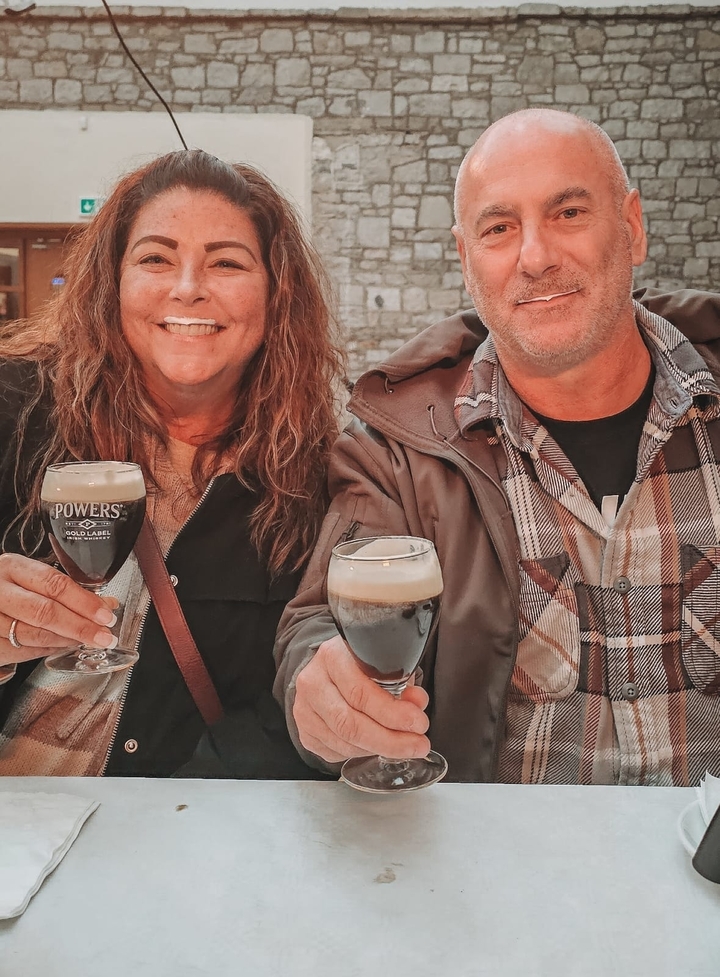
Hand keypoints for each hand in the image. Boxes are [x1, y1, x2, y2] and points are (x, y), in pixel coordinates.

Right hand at [0, 553, 118, 666]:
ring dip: (66, 640)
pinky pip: (22, 653)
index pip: (54, 584)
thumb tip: (105, 605)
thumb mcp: (29, 576)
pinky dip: (47, 650)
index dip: (84, 602)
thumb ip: (63, 589)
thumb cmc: (6, 586)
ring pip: (34, 635)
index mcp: (11, 568)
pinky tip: (62, 645)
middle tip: (104, 636)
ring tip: (86, 640)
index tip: (106, 615)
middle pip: (45, 612)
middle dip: (80, 627)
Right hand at [293, 635, 430, 762]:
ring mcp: (304, 709)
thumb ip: (401, 682)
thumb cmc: (357, 664)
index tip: (418, 723)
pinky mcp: (304, 732)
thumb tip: (417, 703)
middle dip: (390, 740)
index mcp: (332, 657)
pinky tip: (377, 745)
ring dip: (379, 749)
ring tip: (404, 745)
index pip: (360, 693)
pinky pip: (336, 752)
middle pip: (349, 724)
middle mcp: (312, 682)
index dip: (392, 713)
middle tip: (418, 744)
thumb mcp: (381, 663)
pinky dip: (362, 753)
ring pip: (344, 742)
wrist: (327, 669)